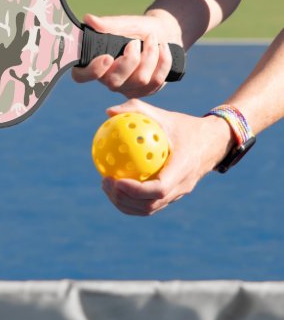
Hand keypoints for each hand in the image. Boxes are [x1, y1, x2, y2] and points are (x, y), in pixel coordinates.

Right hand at [72, 12, 181, 97]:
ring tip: (152, 39)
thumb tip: (89, 19)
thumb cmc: (138, 29)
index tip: (107, 57)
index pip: (81, 76)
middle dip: (130, 60)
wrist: (163, 33)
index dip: (92, 71)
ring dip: (150, 55)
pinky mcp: (145, 91)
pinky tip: (163, 48)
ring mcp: (127, 88)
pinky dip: (163, 60)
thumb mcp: (125, 23)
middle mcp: (108, 79)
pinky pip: (156, 81)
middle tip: (135, 42)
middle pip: (114, 82)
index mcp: (96, 63)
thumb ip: (108, 24)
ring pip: (140, 80)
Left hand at [100, 99, 234, 215]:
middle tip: (105, 182)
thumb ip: (137, 110)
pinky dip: (131, 201)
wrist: (213, 142)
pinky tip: (115, 185)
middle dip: (124, 199)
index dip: (136, 190)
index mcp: (183, 168)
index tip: (116, 180)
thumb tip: (109, 112)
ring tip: (106, 186)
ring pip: (149, 209)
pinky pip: (150, 204)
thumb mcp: (164, 115)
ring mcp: (178, 194)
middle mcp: (182, 186)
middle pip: (150, 205)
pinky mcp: (173, 196)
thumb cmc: (185, 126)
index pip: (159, 189)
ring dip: (125, 203)